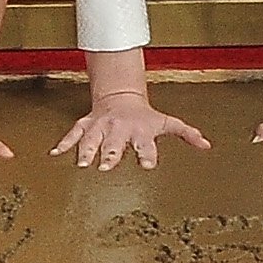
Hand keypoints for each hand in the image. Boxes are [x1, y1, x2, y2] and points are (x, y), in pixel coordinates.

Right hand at [52, 91, 211, 171]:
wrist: (120, 96)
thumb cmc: (145, 116)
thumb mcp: (167, 122)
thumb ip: (187, 133)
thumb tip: (207, 145)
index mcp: (140, 130)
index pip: (145, 145)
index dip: (146, 154)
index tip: (146, 164)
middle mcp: (119, 129)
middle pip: (115, 143)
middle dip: (110, 154)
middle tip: (107, 166)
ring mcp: (101, 126)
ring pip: (91, 139)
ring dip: (86, 151)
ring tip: (82, 163)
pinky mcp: (86, 124)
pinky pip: (73, 133)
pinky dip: (64, 143)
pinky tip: (56, 153)